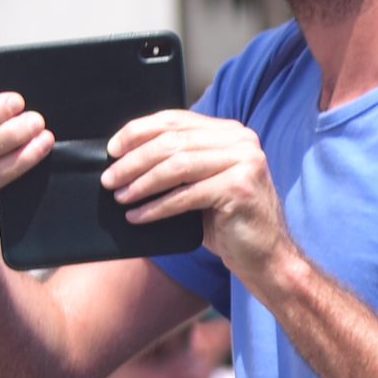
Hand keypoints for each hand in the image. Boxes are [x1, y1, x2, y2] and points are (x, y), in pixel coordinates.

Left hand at [107, 112, 286, 282]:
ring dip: (142, 183)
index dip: (139, 131)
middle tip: (110, 178)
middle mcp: (241, 140)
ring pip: (177, 166)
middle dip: (134, 160)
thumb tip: (127, 158)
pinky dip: (157, 207)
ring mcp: (244, 162)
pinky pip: (186, 195)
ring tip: (120, 196)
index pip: (176, 120)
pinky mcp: (239, 188)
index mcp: (230, 133)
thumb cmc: (230, 223)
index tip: (113, 149)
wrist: (267, 257)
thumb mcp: (202, 184)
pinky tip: (138, 215)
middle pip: (173, 141)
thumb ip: (179, 163)